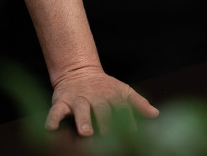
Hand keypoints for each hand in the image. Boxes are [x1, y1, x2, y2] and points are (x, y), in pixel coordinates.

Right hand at [45, 64, 159, 135]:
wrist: (79, 72)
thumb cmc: (104, 88)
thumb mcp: (123, 91)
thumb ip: (138, 103)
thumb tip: (155, 114)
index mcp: (112, 95)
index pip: (122, 107)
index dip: (126, 118)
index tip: (131, 132)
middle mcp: (95, 97)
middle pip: (101, 108)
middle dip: (105, 121)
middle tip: (107, 134)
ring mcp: (78, 99)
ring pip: (80, 109)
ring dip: (83, 120)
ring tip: (85, 132)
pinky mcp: (62, 101)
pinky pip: (56, 111)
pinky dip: (52, 119)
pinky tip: (51, 129)